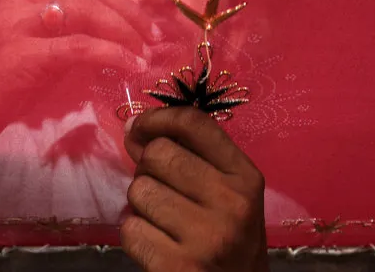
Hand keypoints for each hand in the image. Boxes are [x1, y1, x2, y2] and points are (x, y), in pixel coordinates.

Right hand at [0, 0, 156, 147]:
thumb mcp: (33, 43)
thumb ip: (64, 29)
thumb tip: (113, 30)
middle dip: (130, 11)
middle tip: (153, 35)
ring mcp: (18, 24)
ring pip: (87, 12)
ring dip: (125, 32)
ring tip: (145, 53)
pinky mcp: (21, 54)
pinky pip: (79, 47)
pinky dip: (112, 54)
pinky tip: (130, 66)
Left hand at [121, 107, 268, 271]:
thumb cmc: (231, 239)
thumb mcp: (230, 193)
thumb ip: (192, 158)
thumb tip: (134, 130)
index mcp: (245, 177)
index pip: (194, 124)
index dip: (158, 118)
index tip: (139, 127)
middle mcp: (229, 202)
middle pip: (157, 154)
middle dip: (147, 169)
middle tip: (161, 189)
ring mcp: (204, 237)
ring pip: (138, 190)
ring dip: (141, 204)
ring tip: (164, 220)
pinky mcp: (176, 267)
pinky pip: (130, 229)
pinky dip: (136, 235)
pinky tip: (158, 244)